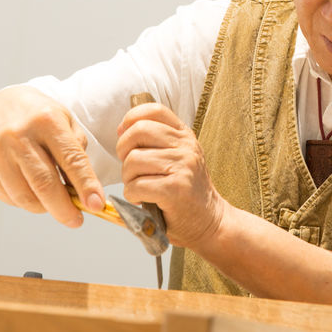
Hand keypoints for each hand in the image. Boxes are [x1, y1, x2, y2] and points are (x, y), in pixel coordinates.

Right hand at [0, 86, 104, 226]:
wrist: (1, 104)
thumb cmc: (39, 116)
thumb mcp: (66, 121)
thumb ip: (76, 151)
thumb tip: (83, 189)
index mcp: (47, 122)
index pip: (71, 159)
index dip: (86, 185)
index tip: (96, 205)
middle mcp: (20, 136)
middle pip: (44, 184)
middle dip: (64, 209)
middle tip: (76, 219)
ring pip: (24, 195)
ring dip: (44, 208)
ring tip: (54, 205)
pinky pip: (8, 197)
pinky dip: (24, 203)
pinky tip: (33, 195)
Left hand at [116, 102, 224, 250]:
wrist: (210, 221)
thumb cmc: (186, 191)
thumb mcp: (179, 157)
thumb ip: (156, 141)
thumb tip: (121, 130)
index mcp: (184, 135)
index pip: (153, 110)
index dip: (131, 119)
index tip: (125, 136)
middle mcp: (186, 147)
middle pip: (138, 132)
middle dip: (123, 150)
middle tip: (130, 168)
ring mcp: (182, 167)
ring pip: (133, 160)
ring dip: (128, 178)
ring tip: (139, 187)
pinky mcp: (175, 189)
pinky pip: (136, 186)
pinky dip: (132, 195)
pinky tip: (142, 199)